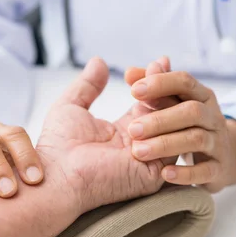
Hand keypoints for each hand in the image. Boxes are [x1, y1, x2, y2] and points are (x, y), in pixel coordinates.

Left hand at [36, 57, 173, 212]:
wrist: (56, 175)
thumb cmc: (58, 146)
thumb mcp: (71, 106)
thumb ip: (88, 84)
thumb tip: (98, 60)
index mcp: (127, 129)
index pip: (156, 102)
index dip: (160, 80)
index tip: (158, 61)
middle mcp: (143, 143)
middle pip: (173, 111)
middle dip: (167, 88)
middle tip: (154, 72)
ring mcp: (151, 160)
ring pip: (179, 128)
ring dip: (164, 108)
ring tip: (141, 100)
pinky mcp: (153, 175)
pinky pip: (174, 150)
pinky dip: (165, 130)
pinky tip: (142, 120)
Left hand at [124, 57, 235, 192]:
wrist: (227, 157)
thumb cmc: (189, 125)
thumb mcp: (175, 104)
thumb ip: (153, 88)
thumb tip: (129, 73)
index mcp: (201, 96)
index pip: (184, 82)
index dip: (160, 83)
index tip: (133, 90)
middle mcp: (212, 117)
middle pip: (191, 112)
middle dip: (160, 119)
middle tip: (132, 129)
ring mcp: (218, 143)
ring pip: (196, 139)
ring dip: (166, 145)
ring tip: (138, 152)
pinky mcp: (219, 169)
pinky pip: (205, 170)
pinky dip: (185, 173)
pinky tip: (164, 174)